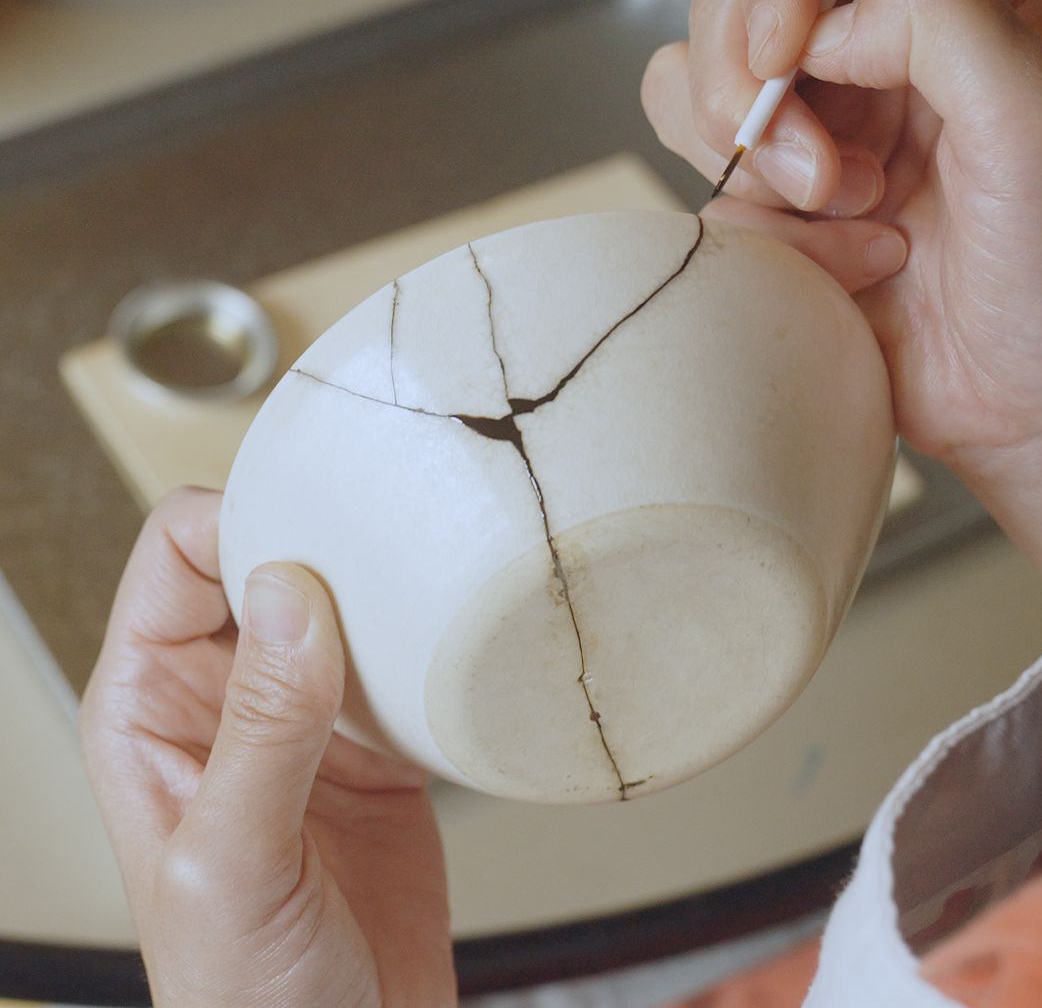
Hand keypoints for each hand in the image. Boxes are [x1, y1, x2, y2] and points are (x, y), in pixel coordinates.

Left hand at [80, 487, 454, 1007]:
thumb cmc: (247, 1001)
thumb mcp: (237, 863)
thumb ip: (262, 728)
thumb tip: (284, 594)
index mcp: (152, 710)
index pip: (177, 557)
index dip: (239, 523)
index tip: (314, 533)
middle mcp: (223, 697)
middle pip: (261, 559)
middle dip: (318, 534)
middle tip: (383, 535)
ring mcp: (304, 714)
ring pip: (336, 597)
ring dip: (379, 580)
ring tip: (425, 571)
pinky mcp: (374, 739)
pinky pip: (397, 654)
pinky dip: (425, 636)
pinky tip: (448, 639)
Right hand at [642, 0, 1041, 618]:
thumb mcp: (1040, 114)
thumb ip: (934, 18)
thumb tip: (820, 27)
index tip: (783, 57)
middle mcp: (877, 61)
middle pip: (735, 8)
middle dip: (754, 95)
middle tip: (825, 175)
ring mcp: (824, 141)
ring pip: (698, 99)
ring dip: (755, 169)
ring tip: (850, 216)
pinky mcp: (787, 222)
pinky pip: (713, 199)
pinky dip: (766, 239)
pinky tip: (853, 270)